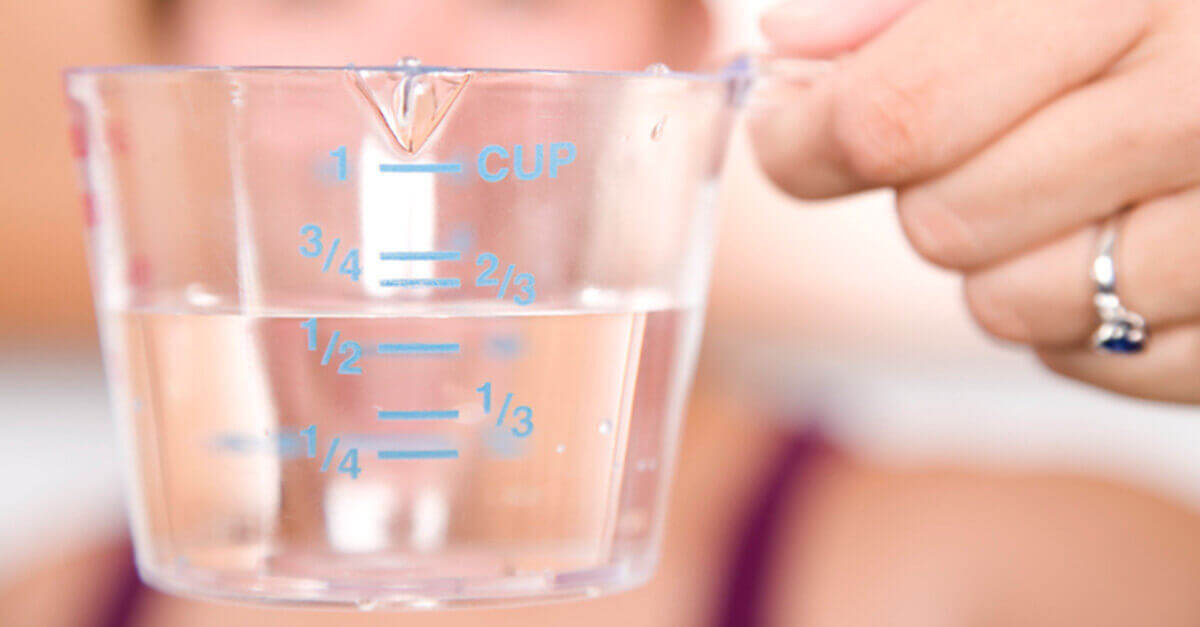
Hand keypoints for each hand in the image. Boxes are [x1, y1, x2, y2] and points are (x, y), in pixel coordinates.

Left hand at [752, 0, 1199, 402]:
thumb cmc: (1171, 4)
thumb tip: (791, 46)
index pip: (896, 114)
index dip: (809, 136)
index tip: (794, 128)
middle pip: (941, 222)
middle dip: (927, 186)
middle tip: (988, 133)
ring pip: (1005, 307)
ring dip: (1003, 257)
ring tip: (1073, 183)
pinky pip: (1095, 363)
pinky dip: (1080, 317)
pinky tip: (1132, 239)